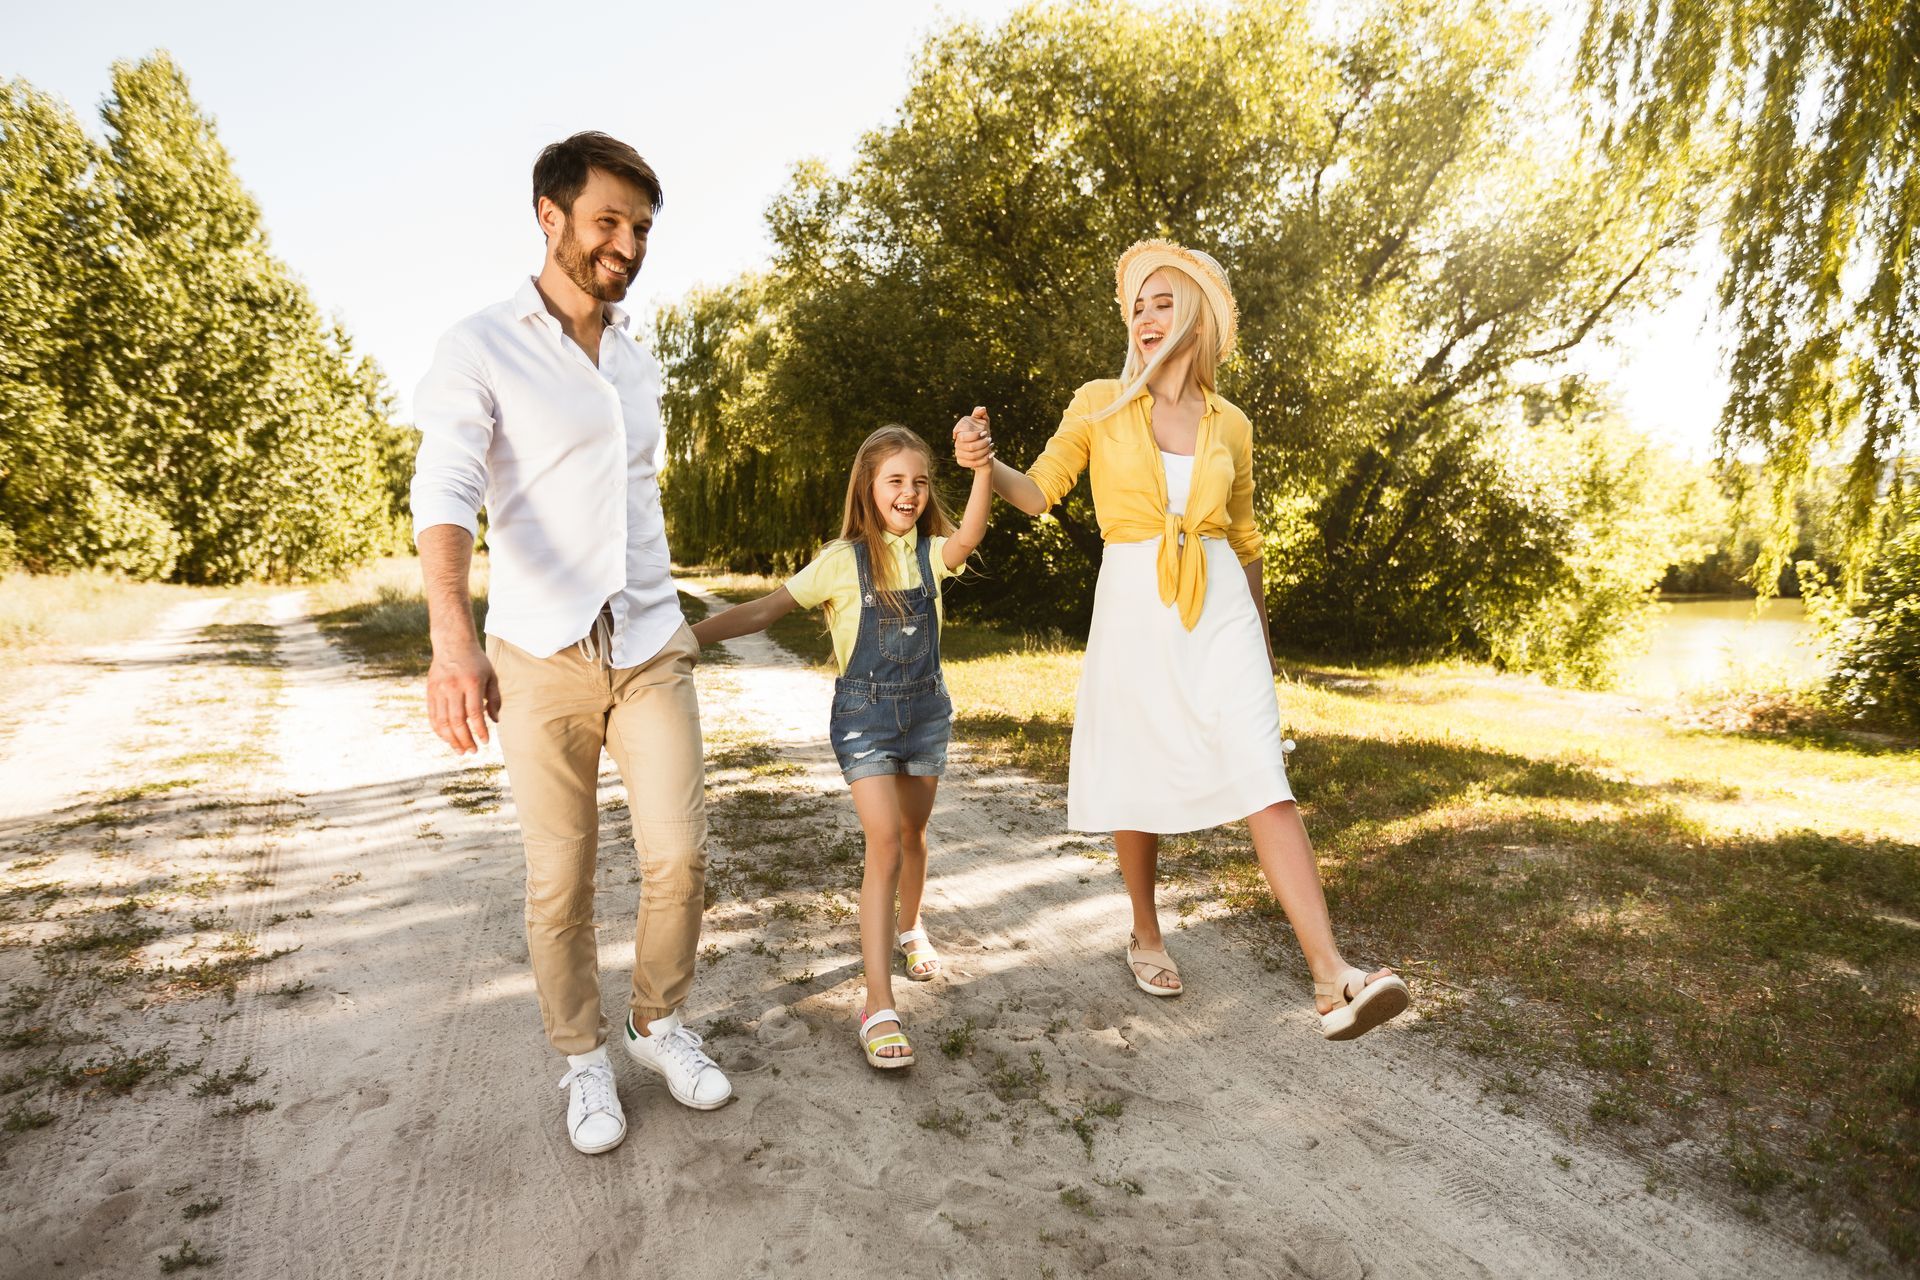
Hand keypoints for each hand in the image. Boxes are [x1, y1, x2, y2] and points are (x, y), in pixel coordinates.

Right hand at [426, 639, 499, 753]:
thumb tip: (495, 721)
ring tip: (460, 750)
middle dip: (465, 740)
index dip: (480, 730)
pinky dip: (440, 731)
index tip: (485, 742)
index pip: (475, 713)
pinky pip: (433, 716)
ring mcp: (438, 690)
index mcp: (471, 683)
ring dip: (451, 739)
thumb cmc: (476, 662)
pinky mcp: (430, 692)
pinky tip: (448, 739)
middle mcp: (452, 687)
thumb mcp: (491, 676)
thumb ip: (495, 699)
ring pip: (442, 721)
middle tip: (473, 751)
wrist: (452, 643)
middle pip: (457, 721)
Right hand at [952, 405, 993, 469]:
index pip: (963, 436)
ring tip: (991, 446)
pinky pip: (973, 464)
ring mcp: (957, 453)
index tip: (985, 433)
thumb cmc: (982, 432)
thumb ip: (980, 414)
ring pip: (973, 456)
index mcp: (959, 431)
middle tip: (990, 440)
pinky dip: (984, 459)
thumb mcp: (983, 421)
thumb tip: (982, 409)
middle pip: (970, 447)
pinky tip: (990, 455)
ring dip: (985, 451)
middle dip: (983, 444)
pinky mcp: (961, 462)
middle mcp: (956, 442)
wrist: (983, 448)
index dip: (975, 435)